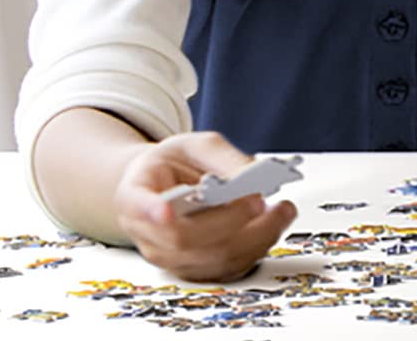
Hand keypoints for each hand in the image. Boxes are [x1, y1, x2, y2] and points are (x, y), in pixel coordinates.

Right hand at [112, 132, 297, 281]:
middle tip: (260, 199)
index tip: (165, 210)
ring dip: (255, 237)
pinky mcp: (195, 269)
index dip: (151, 211)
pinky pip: (228, 269)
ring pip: (212, 259)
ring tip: (282, 210)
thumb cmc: (175, 165)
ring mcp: (170, 257)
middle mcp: (148, 233)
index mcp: (134, 195)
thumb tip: (252, 174)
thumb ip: (222, 157)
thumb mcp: (195, 145)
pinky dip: (257, 248)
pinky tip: (273, 225)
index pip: (138, 206)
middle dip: (230, 219)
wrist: (165, 186)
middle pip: (186, 238)